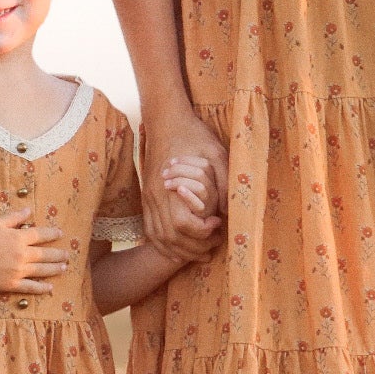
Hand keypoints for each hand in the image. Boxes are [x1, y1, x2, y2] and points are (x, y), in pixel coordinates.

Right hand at [0, 211, 69, 293]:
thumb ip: (14, 217)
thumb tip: (29, 210)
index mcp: (19, 238)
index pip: (40, 235)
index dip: (52, 234)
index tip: (61, 234)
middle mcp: (22, 254)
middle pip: (45, 254)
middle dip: (58, 254)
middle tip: (67, 255)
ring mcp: (18, 271)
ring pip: (41, 270)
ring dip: (54, 269)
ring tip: (64, 268)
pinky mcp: (12, 284)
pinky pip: (30, 287)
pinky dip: (41, 288)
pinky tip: (50, 288)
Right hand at [141, 110, 226, 258]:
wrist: (166, 120)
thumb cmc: (194, 136)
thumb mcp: (217, 154)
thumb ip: (223, 183)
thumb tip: (228, 211)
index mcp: (173, 186)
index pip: (183, 224)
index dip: (202, 232)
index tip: (217, 224)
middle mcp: (156, 196)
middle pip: (170, 236)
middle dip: (193, 249)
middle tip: (213, 247)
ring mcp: (148, 197)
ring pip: (158, 236)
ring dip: (178, 250)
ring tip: (200, 253)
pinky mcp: (146, 197)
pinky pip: (150, 228)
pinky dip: (162, 244)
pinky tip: (177, 249)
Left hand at [161, 154, 215, 214]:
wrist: (189, 227)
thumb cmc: (184, 202)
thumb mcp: (186, 183)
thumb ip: (185, 174)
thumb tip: (173, 162)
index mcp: (211, 181)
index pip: (205, 164)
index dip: (188, 160)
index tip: (171, 161)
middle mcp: (213, 191)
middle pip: (201, 173)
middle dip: (181, 170)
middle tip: (164, 174)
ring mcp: (210, 203)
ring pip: (201, 186)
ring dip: (181, 181)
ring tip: (166, 184)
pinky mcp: (203, 216)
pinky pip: (199, 204)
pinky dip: (188, 196)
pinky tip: (178, 191)